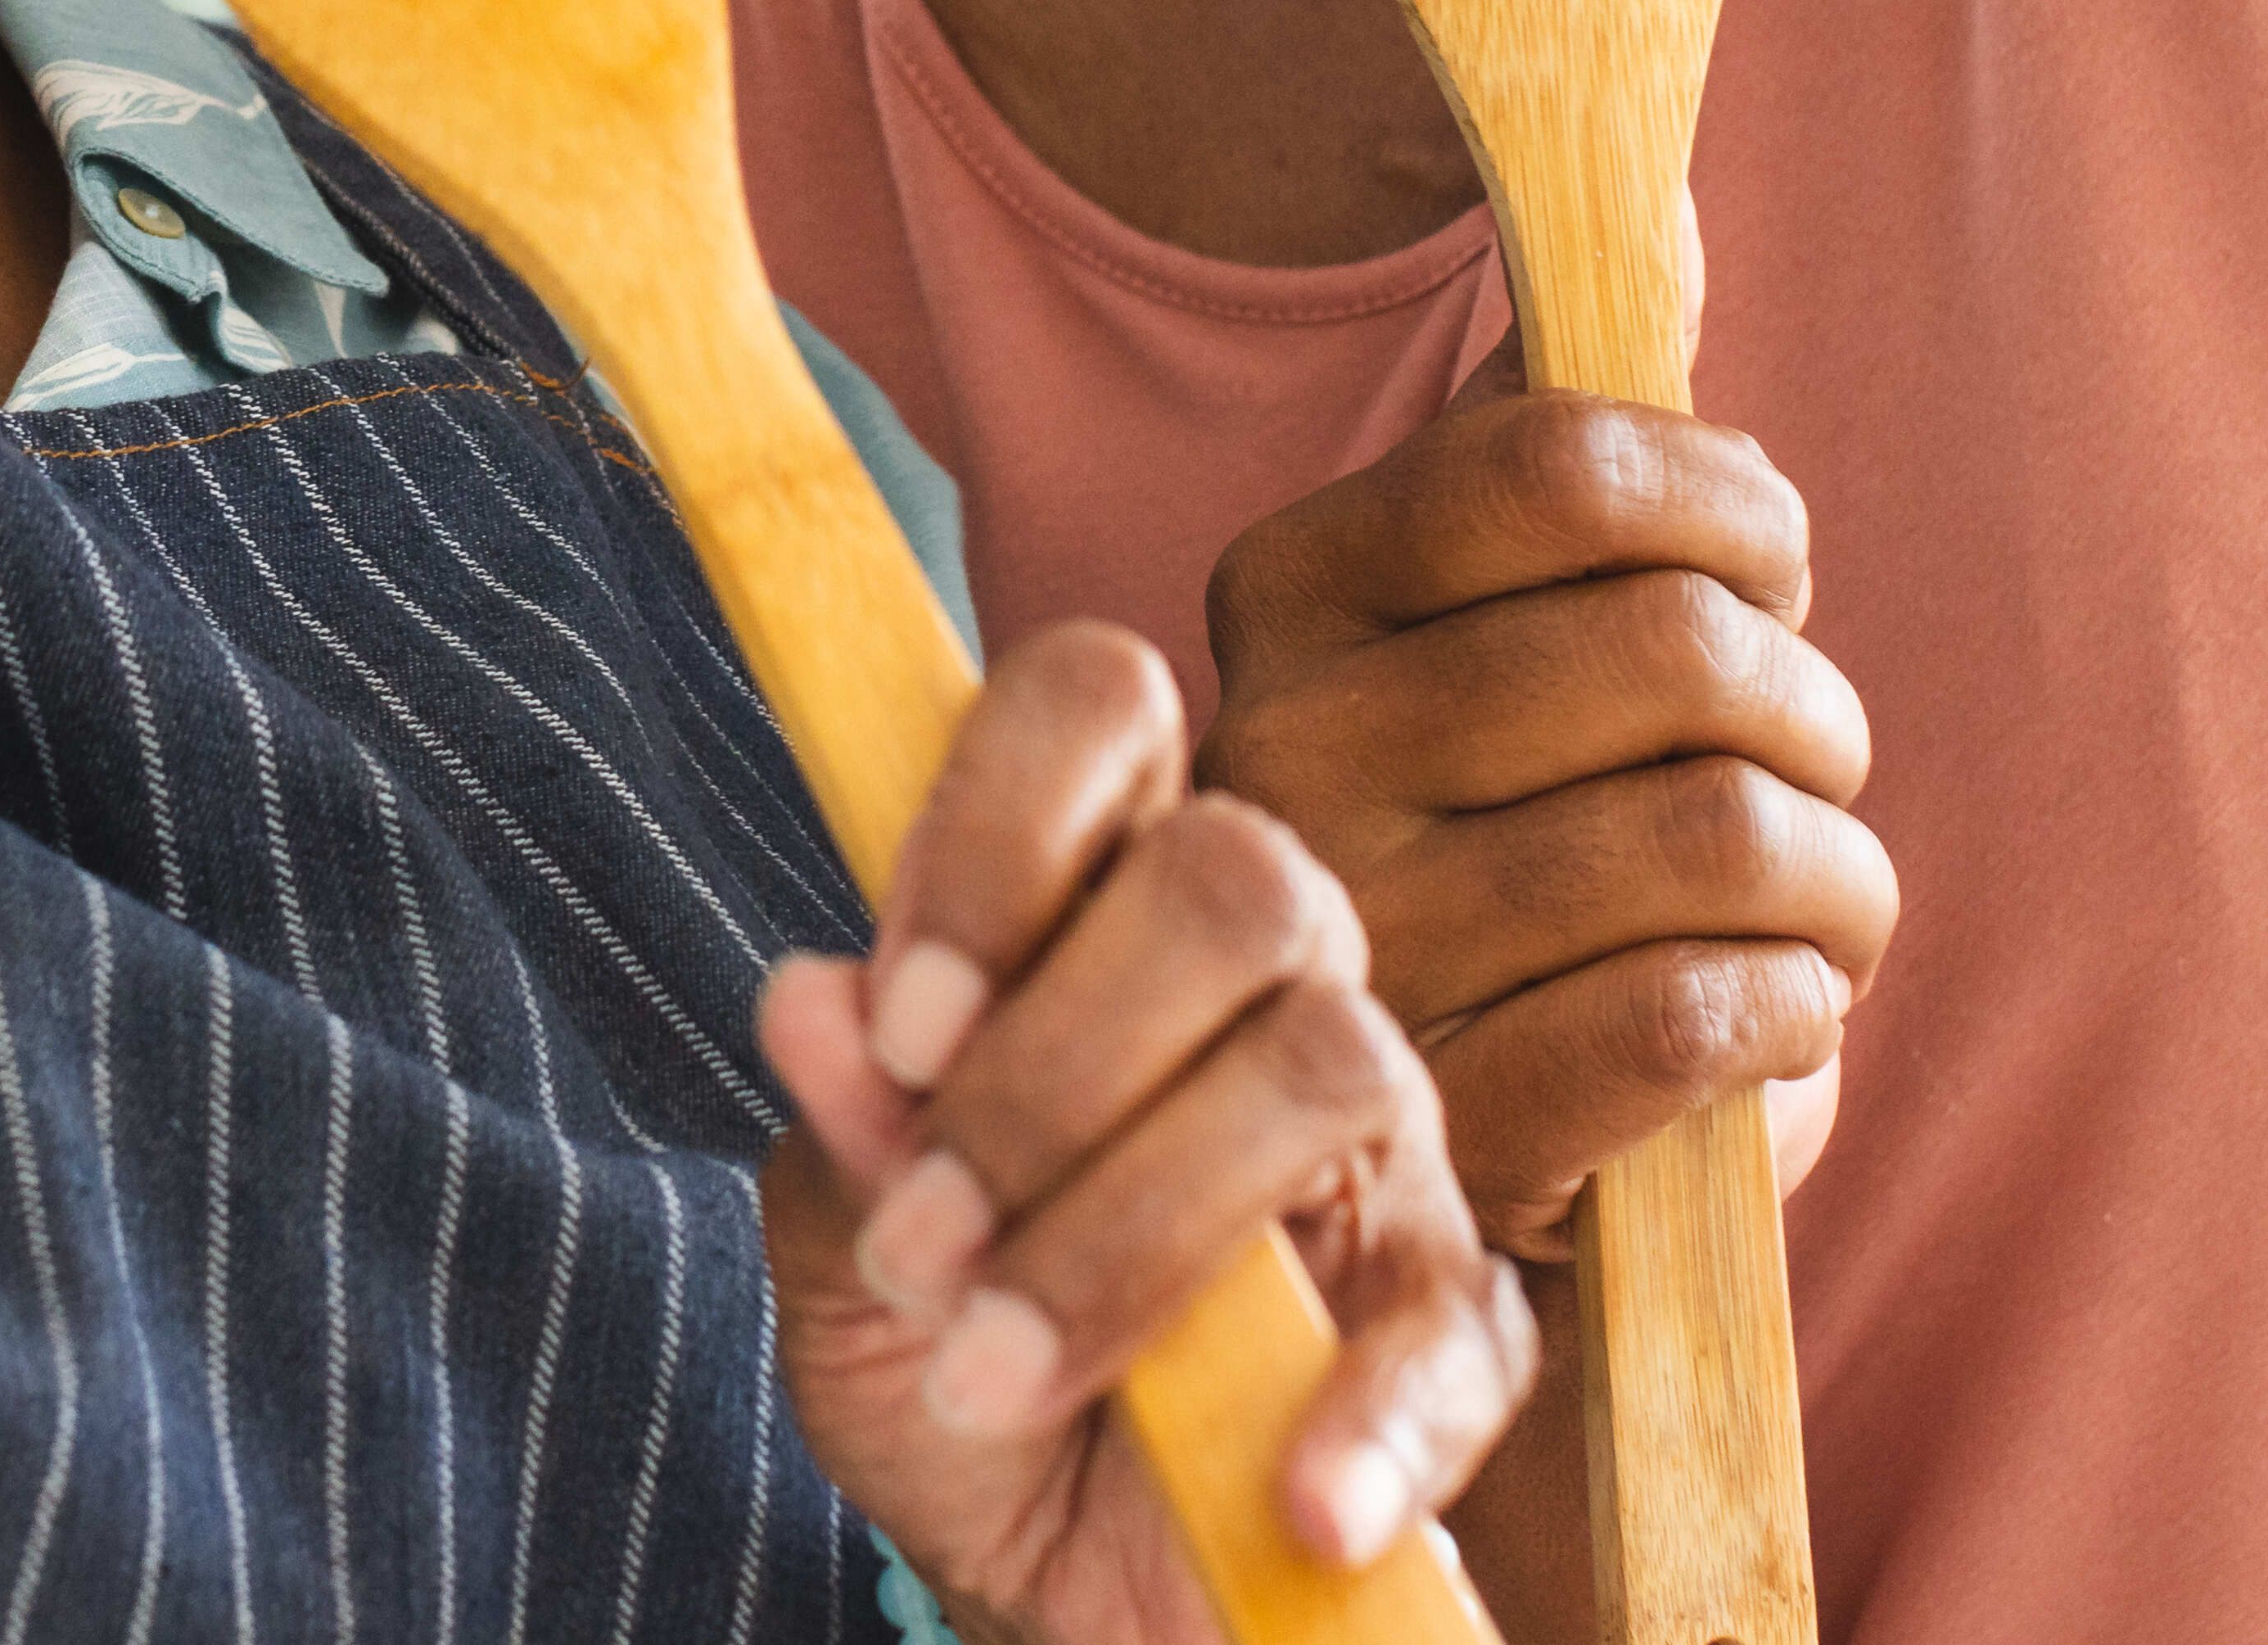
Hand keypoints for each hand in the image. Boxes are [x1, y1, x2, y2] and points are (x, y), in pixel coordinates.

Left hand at [760, 620, 1532, 1639]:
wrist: (1044, 1575)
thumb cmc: (939, 1356)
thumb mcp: (841, 1255)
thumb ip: (840, 1133)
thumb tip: (811, 1001)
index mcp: (1092, 901)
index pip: (1098, 709)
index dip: (1004, 821)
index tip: (905, 1018)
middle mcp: (1258, 976)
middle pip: (1237, 876)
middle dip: (1054, 1062)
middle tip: (919, 1239)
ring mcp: (1377, 1138)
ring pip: (1329, 1062)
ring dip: (1133, 1233)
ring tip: (994, 1372)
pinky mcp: (1452, 1314)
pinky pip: (1457, 1321)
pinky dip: (1374, 1411)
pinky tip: (1293, 1497)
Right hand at [1203, 392, 1892, 1257]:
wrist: (1410, 1133)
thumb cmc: (1503, 827)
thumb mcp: (1491, 616)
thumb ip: (1563, 436)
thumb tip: (1659, 209)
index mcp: (1287, 586)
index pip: (1568, 462)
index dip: (1737, 508)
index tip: (1770, 574)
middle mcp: (1286, 751)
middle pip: (1681, 646)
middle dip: (1812, 708)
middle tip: (1807, 765)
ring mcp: (1359, 943)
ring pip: (1722, 832)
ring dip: (1838, 873)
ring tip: (1818, 905)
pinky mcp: (1453, 1123)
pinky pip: (1702, 1010)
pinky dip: (1799, 998)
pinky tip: (1782, 1005)